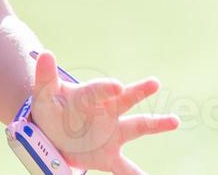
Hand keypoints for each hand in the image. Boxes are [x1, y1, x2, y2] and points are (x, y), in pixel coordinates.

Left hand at [27, 49, 179, 174]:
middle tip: (153, 82)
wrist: (51, 131)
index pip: (99, 90)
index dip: (107, 88)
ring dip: (156, 124)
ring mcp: (111, 134)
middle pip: (126, 99)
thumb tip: (45, 54)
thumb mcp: (43, 93)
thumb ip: (45, 76)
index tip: (117, 86)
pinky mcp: (108, 155)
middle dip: (139, 90)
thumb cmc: (50, 107)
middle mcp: (106, 111)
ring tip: (174, 120)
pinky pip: (125, 168)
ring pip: (137, 127)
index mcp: (90, 95)